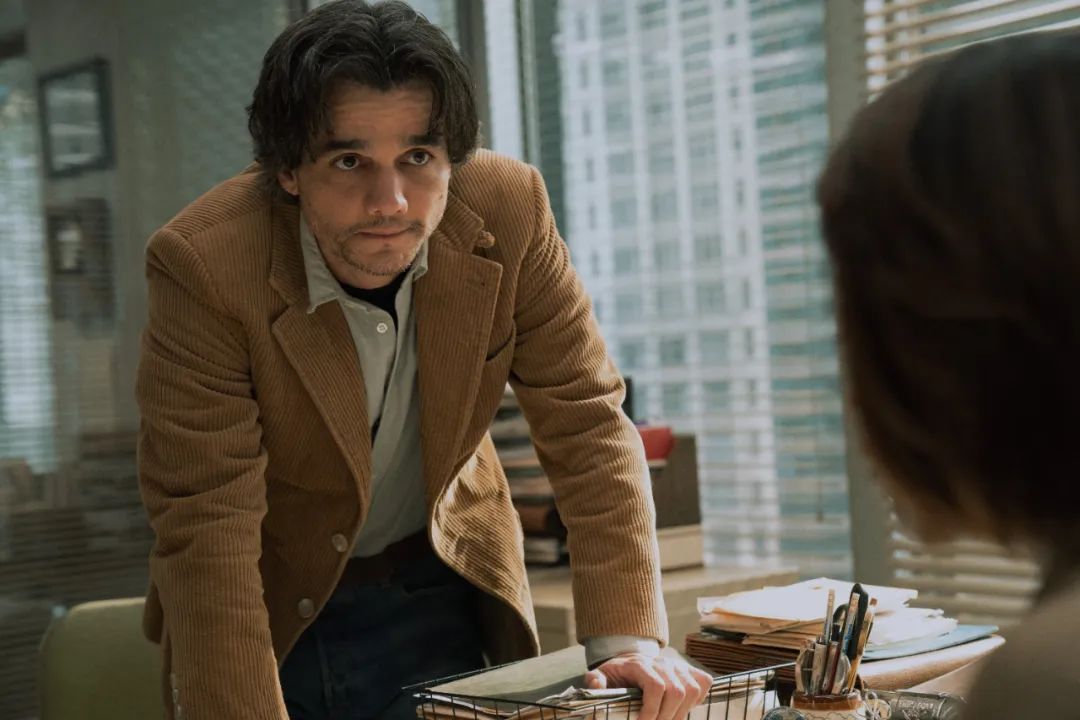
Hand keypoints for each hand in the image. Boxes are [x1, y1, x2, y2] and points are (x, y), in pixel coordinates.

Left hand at [584, 652, 711, 719]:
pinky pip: (703, 683)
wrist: (628, 663)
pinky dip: (697, 699)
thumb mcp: (601, 676)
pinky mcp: (689, 670)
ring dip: (681, 713)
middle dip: (666, 717)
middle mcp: (662, 662)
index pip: (655, 686)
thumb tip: (595, 684)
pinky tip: (681, 708)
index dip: (652, 710)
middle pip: (676, 692)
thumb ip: (595, 681)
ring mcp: (677, 665)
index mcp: (639, 664)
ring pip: (691, 691)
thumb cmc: (616, 675)